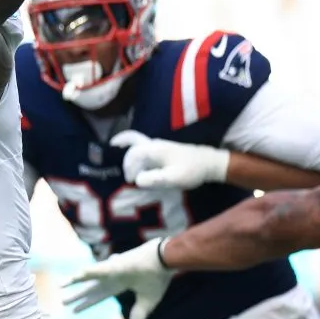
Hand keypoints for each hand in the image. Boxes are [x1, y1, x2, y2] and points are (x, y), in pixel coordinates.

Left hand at [63, 237, 172, 318]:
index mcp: (120, 284)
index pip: (99, 295)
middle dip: (78, 294)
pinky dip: (88, 272)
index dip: (87, 302)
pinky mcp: (117, 265)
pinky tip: (77, 275)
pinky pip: (100, 269)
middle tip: (63, 300)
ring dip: (75, 281)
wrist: (166, 262)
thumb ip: (139, 315)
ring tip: (61, 285)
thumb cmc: (158, 278)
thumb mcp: (148, 302)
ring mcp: (113, 269)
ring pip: (90, 276)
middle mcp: (113, 276)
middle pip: (91, 287)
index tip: (74, 310)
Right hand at [112, 130, 228, 189]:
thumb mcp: (174, 178)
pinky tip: (136, 161)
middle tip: (111, 146)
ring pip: (138, 142)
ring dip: (128, 147)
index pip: (133, 154)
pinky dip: (136, 151)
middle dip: (121, 142)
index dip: (128, 167)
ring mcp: (159, 146)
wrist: (208, 163)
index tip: (131, 181)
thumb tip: (137, 180)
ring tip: (118, 151)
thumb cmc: (192, 170)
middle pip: (133, 138)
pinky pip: (144, 147)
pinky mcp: (163, 151)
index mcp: (155, 149)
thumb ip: (155, 179)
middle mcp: (154, 145)